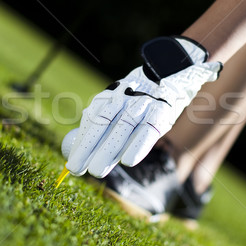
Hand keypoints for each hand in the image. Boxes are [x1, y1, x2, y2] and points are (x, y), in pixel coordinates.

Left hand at [62, 36, 221, 177]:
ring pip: (123, 128)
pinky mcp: (161, 112)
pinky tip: (127, 162)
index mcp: (110, 98)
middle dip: (89, 149)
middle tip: (78, 169)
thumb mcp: (119, 107)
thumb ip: (102, 126)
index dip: (82, 144)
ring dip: (109, 150)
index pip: (93, 122)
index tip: (73, 164)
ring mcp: (143, 104)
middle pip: (104, 125)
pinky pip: (148, 130)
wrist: (172, 75)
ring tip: (96, 170)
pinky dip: (138, 146)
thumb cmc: (140, 102)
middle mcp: (124, 99)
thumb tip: (80, 152)